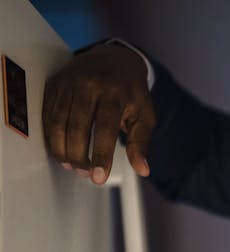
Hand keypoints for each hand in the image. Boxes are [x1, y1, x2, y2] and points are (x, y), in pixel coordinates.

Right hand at [43, 44, 154, 183]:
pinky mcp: (55, 84)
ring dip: (61, 149)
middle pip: (77, 127)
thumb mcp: (144, 115)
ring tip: (71, 165)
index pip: (105, 129)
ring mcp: (69, 83)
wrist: (115, 58)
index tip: (99, 177)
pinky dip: (51, 135)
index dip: (101, 155)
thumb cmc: (131, 91)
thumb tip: (142, 170)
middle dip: (78, 156)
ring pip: (58, 122)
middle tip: (84, 173)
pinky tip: (59, 149)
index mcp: (115, 94)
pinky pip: (47, 114)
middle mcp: (90, 86)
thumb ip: (140, 143)